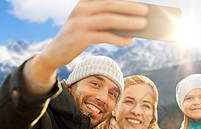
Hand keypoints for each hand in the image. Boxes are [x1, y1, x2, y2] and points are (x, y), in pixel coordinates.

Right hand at [29, 0, 147, 82]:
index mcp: (84, 2)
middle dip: (129, 7)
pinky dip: (119, 38)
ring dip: (128, 22)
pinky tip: (129, 40)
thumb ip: (106, 20)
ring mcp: (79, 23)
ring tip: (142, 25)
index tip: (139, 1)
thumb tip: (131, 21)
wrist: (55, 52)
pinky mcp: (79, 38)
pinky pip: (104, 37)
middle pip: (109, 5)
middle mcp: (81, 9)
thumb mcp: (89, 24)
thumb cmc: (77, 36)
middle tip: (145, 11)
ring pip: (108, 20)